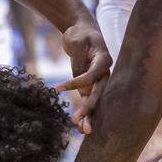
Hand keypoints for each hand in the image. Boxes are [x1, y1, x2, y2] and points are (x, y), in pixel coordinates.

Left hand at [55, 18, 110, 132]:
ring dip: (89, 115)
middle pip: (98, 93)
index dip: (75, 84)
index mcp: (104, 59)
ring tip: (84, 131)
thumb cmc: (80, 33)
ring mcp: (98, 80)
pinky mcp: (90, 85)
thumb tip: (78, 79)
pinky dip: (85, 112)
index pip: (91, 76)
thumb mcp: (76, 41)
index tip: (57, 89)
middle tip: (78, 120)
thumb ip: (77, 60)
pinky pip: (88, 99)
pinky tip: (79, 126)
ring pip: (95, 100)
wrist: (82, 30)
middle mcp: (105, 72)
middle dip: (89, 108)